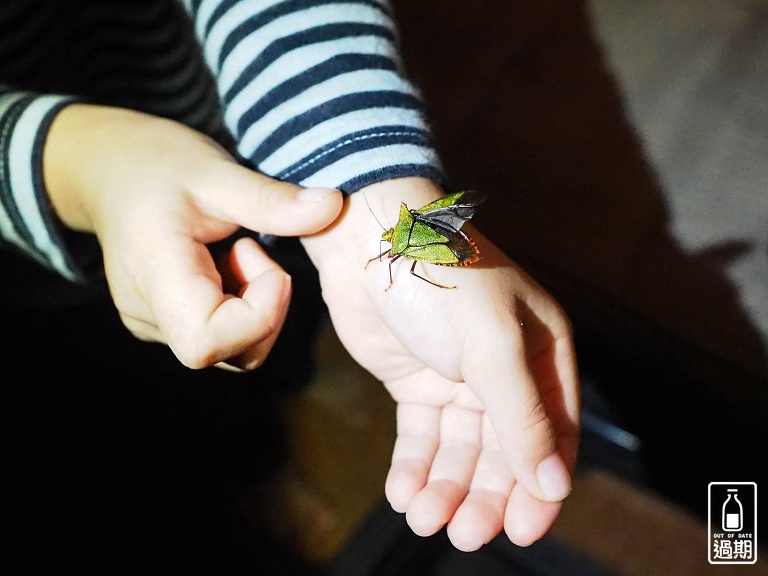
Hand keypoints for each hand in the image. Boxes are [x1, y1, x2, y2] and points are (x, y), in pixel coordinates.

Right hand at [44, 104, 342, 369]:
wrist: (108, 169)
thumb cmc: (156, 164)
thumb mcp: (216, 171)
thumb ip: (271, 199)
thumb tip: (334, 206)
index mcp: (153, 274)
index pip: (208, 342)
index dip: (258, 313)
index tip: (259, 254)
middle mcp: (148, 313)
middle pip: (230, 352)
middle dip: (266, 307)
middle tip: (251, 248)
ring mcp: (153, 324)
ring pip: (231, 350)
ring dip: (255, 306)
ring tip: (234, 251)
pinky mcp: (163, 324)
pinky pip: (220, 336)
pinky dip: (239, 305)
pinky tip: (222, 263)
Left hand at [302, 178, 578, 549]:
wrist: (369, 239)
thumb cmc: (442, 276)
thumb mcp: (493, 344)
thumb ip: (523, 414)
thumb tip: (553, 484)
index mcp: (544, 355)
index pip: (553, 436)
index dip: (540, 487)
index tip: (521, 529)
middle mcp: (506, 371)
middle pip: (504, 452)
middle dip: (486, 495)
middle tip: (466, 534)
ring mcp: (458, 378)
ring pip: (460, 451)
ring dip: (446, 488)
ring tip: (425, 518)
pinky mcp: (416, 383)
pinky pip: (422, 437)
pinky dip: (414, 467)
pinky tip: (404, 493)